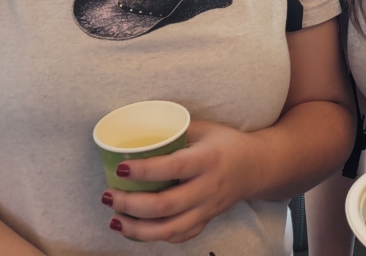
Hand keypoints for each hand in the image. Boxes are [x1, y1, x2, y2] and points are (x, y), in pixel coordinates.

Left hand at [100, 120, 256, 243]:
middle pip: (165, 205)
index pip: (172, 169)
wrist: (256, 166)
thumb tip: (137, 129)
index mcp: (207, 160)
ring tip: (115, 219)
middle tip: (109, 195)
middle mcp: (208, 188)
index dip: (144, 171)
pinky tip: (135, 229)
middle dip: (131, 204)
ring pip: (169, 229)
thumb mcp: (204, 128)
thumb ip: (174, 131)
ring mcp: (207, 209)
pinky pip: (178, 236)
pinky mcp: (206, 221)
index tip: (120, 168)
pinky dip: (154, 237)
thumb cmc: (226, 143)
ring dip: (137, 228)